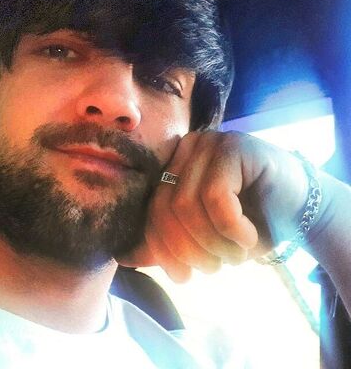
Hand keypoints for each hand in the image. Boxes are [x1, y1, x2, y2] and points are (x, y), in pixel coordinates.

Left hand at [118, 130, 309, 281]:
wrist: (297, 209)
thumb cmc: (246, 223)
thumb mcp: (198, 238)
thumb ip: (163, 244)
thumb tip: (122, 258)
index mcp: (173, 167)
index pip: (151, 210)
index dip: (161, 248)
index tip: (182, 276)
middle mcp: (187, 149)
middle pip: (166, 208)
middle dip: (188, 249)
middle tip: (212, 268)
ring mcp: (211, 144)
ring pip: (189, 205)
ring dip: (213, 244)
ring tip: (234, 255)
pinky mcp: (235, 148)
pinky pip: (217, 199)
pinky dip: (232, 231)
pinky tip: (249, 239)